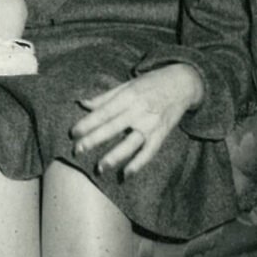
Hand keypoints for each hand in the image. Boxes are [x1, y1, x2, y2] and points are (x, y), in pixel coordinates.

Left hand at [70, 64, 203, 177]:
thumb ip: (105, 97)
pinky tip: (126, 174)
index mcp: (128, 96)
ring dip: (115, 156)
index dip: (87, 123)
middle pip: (113, 127)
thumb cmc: (150, 83)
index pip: (104, 112)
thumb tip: (82, 103)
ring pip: (131, 143)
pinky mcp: (162, 134)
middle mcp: (139, 110)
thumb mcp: (127, 85)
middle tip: (77, 151)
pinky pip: (149, 152)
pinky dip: (138, 164)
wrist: (183, 83)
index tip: (73, 133)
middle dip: (94, 140)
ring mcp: (151, 124)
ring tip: (100, 167)